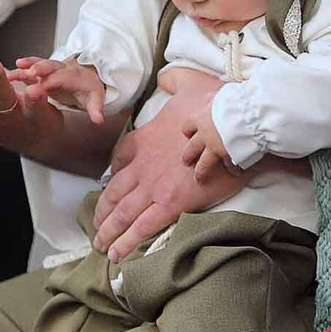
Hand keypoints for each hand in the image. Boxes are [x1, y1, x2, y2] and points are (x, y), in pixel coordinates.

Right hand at [8, 57, 106, 123]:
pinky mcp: (43, 71)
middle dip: (40, 68)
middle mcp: (62, 70)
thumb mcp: (94, 99)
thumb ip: (95, 109)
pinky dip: (21, 68)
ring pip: (39, 64)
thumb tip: (99, 120)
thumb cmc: (88, 90)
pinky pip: (31, 67)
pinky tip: (9, 74)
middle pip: (51, 66)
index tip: (41, 88)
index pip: (62, 78)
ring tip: (15, 69)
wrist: (85, 78)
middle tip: (30, 73)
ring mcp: (51, 69)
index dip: (52, 82)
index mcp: (74, 77)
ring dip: (27, 66)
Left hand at [92, 76, 247, 261]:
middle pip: (114, 192)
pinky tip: (117, 255)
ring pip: (122, 213)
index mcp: (145, 138)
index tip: (108, 187)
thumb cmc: (216, 105)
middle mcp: (143, 163)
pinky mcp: (172, 202)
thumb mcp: (189, 82)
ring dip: (108, 231)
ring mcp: (155, 184)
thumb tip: (165, 76)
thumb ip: (173, 79)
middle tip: (96, 227)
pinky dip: (127, 242)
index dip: (111, 176)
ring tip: (101, 245)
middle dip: (102, 212)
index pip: (119, 158)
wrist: (235, 124)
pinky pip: (143, 227)